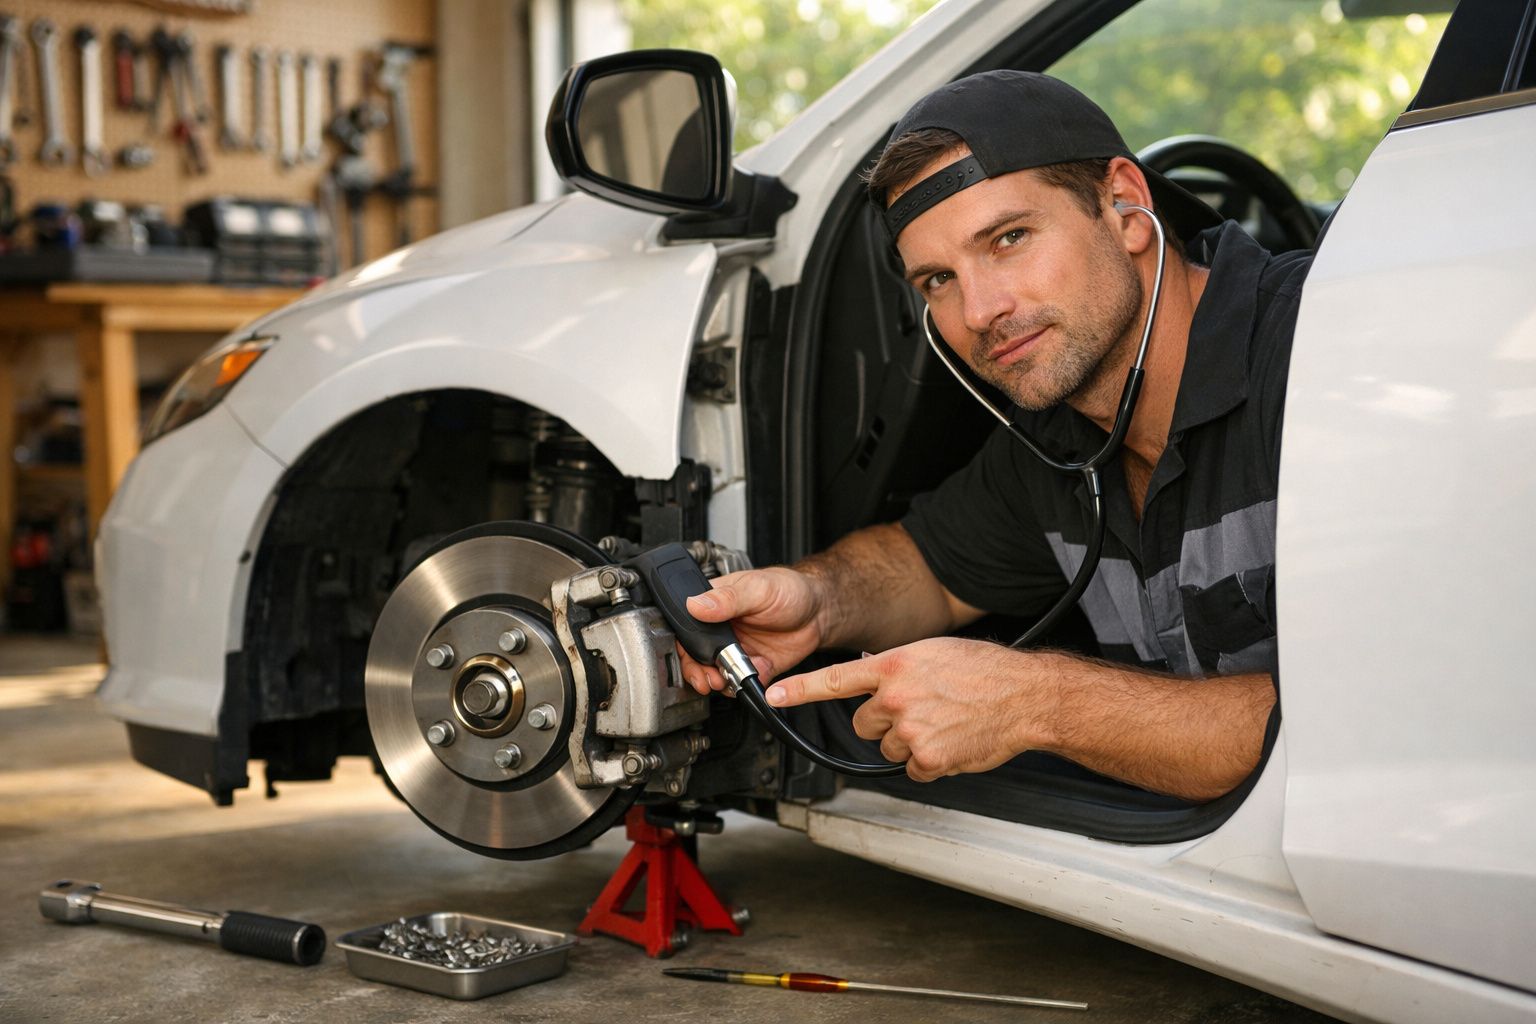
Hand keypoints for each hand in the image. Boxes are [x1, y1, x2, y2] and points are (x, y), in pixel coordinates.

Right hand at [678, 567, 828, 693]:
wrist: (821, 609)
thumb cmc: (789, 589)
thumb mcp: (757, 588)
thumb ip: (727, 598)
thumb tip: (696, 604)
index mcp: (716, 605)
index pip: (688, 627)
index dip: (685, 646)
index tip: (692, 657)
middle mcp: (723, 629)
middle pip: (696, 656)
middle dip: (698, 671)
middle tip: (708, 678)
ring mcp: (738, 649)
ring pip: (716, 673)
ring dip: (718, 681)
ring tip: (726, 681)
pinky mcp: (756, 666)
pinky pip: (742, 683)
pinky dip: (744, 685)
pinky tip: (753, 676)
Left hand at [762, 637, 1054, 781]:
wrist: (1024, 695)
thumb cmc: (984, 671)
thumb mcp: (932, 652)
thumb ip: (895, 666)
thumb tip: (869, 675)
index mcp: (895, 665)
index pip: (835, 679)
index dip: (800, 689)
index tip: (772, 695)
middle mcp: (897, 697)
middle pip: (864, 723)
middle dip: (884, 721)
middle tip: (920, 709)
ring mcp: (910, 730)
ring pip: (887, 747)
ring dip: (908, 741)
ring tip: (942, 722)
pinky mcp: (927, 759)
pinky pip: (911, 769)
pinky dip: (928, 762)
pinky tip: (950, 741)